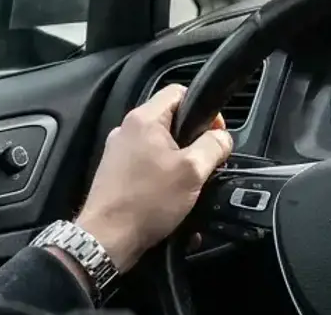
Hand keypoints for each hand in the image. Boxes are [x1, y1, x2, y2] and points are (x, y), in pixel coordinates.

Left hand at [75, 84, 232, 269]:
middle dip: (193, 141)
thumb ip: (214, 147)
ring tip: (188, 186)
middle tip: (204, 164)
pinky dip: (162, 178)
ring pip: (160, 146)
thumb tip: (223, 138)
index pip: (179, 92)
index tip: (214, 133)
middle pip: (171, 121)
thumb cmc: (146, 203)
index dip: (204, 109)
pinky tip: (171, 199)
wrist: (108, 238)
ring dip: (179, 163)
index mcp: (144, 120)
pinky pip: (148, 166)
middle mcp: (127, 130)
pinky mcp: (116, 174)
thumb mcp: (193, 171)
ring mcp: (119, 152)